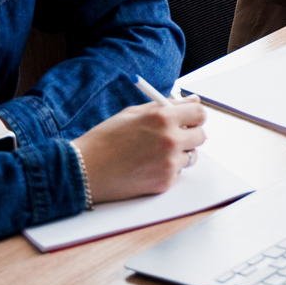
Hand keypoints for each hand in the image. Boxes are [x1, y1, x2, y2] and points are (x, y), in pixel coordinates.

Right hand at [72, 99, 206, 203]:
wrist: (85, 171)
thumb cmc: (105, 139)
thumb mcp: (133, 113)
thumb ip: (166, 106)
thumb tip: (194, 101)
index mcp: (163, 117)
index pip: (200, 114)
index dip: (194, 116)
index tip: (188, 119)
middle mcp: (170, 139)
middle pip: (201, 136)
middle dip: (189, 134)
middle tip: (172, 137)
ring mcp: (169, 163)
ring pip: (192, 156)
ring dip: (181, 154)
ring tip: (155, 153)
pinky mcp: (165, 182)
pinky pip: (178, 173)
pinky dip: (168, 170)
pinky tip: (147, 167)